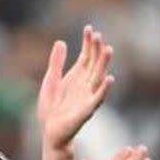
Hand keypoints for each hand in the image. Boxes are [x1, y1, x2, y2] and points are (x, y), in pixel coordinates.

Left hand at [38, 26, 114, 150]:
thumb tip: (61, 42)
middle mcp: (85, 84)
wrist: (49, 131)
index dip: (88, 43)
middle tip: (98, 35)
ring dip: (104, 63)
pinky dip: (104, 88)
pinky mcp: (87, 110)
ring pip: (99, 77)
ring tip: (109, 49)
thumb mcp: (51, 81)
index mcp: (77, 77)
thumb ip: (56, 63)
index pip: (86, 56)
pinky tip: (110, 78)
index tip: (89, 28)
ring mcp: (88, 96)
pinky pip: (98, 98)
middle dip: (97, 49)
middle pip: (94, 63)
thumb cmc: (52, 108)